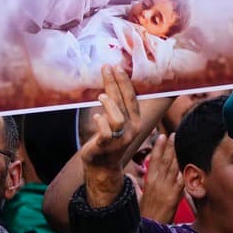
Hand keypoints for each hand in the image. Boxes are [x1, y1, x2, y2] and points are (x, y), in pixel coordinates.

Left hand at [80, 65, 141, 207]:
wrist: (103, 165)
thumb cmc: (108, 139)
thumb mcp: (119, 122)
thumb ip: (119, 106)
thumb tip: (112, 82)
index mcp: (136, 121)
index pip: (132, 98)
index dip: (125, 82)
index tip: (117, 67)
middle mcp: (132, 129)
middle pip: (124, 102)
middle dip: (115, 83)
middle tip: (107, 68)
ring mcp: (120, 139)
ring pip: (117, 117)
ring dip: (109, 103)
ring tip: (101, 95)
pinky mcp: (106, 146)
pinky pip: (104, 132)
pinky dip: (100, 121)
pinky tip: (96, 117)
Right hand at [139, 133, 183, 223]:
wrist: (149, 228)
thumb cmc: (144, 215)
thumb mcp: (137, 197)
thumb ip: (136, 185)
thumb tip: (129, 175)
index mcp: (148, 182)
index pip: (153, 160)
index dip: (158, 148)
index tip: (161, 136)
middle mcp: (157, 182)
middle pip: (164, 160)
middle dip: (169, 146)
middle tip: (174, 134)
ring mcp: (166, 189)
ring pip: (173, 167)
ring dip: (177, 154)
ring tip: (180, 142)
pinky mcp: (174, 197)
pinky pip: (181, 181)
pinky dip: (184, 171)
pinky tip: (187, 161)